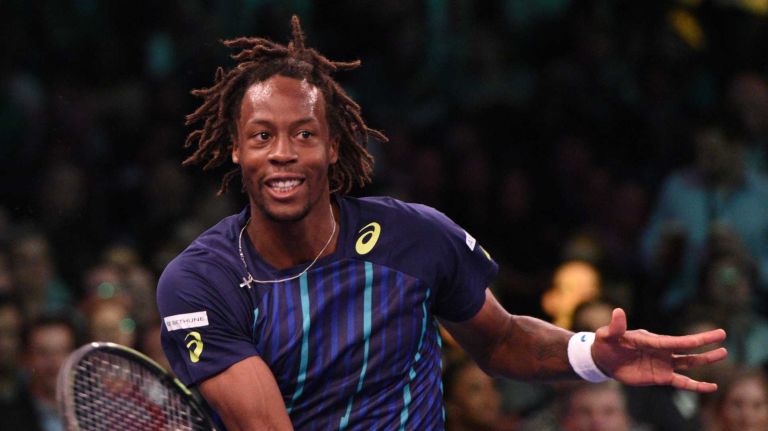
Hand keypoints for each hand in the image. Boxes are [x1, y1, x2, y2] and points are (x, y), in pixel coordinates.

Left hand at [591, 308, 726, 392]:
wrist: (603, 359)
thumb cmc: (605, 344)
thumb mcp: (607, 334)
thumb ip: (616, 326)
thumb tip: (618, 311)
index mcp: (652, 340)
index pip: (676, 341)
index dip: (696, 339)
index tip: (714, 334)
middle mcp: (661, 351)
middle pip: (687, 349)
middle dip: (705, 343)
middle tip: (723, 335)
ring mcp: (663, 363)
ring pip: (688, 362)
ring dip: (705, 360)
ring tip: (723, 353)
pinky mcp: (660, 377)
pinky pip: (681, 382)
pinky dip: (696, 385)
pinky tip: (711, 387)